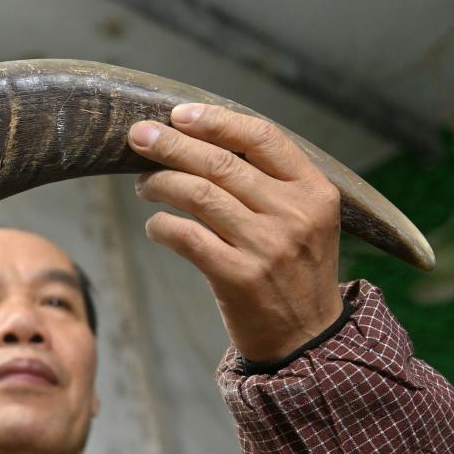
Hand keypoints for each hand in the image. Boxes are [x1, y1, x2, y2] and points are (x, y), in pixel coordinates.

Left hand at [129, 104, 343, 361]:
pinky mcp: (239, 277)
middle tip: (138, 136)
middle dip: (171, 144)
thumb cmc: (293, 270)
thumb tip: (201, 141)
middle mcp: (294, 214)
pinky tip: (154, 226)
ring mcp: (267, 246)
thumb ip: (269, 182)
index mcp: (314, 191)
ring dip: (160, 182)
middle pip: (221, 162)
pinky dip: (161, 226)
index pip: (263, 137)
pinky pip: (186, 237)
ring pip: (198, 194)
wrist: (308, 339)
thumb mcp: (305, 219)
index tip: (179, 114)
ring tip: (143, 184)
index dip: (217, 120)